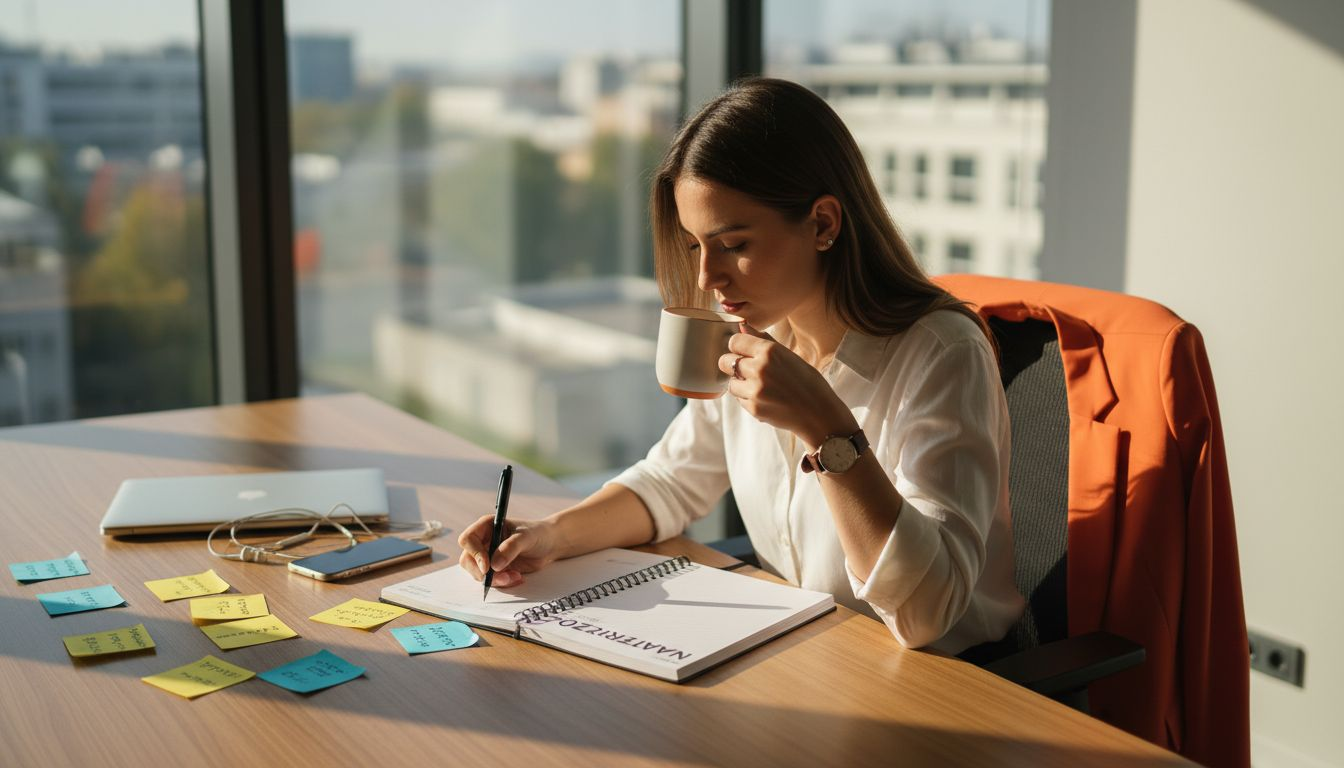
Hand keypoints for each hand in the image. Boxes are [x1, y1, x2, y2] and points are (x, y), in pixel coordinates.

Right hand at [457, 515, 562, 588]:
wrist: (550, 545)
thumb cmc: (537, 534)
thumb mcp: (525, 537)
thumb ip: (510, 548)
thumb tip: (494, 565)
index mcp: (486, 527)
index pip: (468, 540)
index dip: (474, 554)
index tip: (487, 566)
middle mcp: (484, 541)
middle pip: (468, 560)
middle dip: (483, 573)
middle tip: (502, 577)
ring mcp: (488, 556)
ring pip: (478, 573)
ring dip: (495, 580)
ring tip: (515, 576)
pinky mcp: (495, 569)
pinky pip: (491, 580)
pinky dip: (503, 583)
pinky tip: (517, 577)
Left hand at [719, 323, 856, 445]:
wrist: (819, 413)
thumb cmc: (808, 382)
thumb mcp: (789, 356)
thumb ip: (763, 341)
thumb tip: (743, 327)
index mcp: (770, 351)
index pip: (734, 342)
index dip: (737, 347)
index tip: (743, 351)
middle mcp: (759, 368)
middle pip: (725, 361)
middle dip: (732, 364)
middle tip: (746, 370)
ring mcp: (755, 390)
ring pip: (731, 383)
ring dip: (740, 384)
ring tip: (760, 387)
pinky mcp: (753, 408)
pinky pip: (739, 400)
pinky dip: (748, 399)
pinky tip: (766, 399)